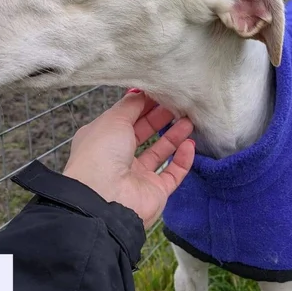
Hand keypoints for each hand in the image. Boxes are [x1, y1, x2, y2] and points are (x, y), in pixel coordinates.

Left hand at [63, 91, 194, 228]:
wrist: (104, 198)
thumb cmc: (101, 154)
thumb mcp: (113, 120)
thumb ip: (130, 105)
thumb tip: (141, 92)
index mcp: (102, 140)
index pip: (125, 119)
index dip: (142, 105)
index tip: (160, 92)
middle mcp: (118, 158)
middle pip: (143, 133)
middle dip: (160, 117)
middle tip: (178, 104)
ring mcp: (137, 176)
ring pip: (160, 152)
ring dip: (174, 136)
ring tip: (189, 120)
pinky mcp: (155, 191)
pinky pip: (173, 173)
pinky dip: (183, 159)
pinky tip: (190, 144)